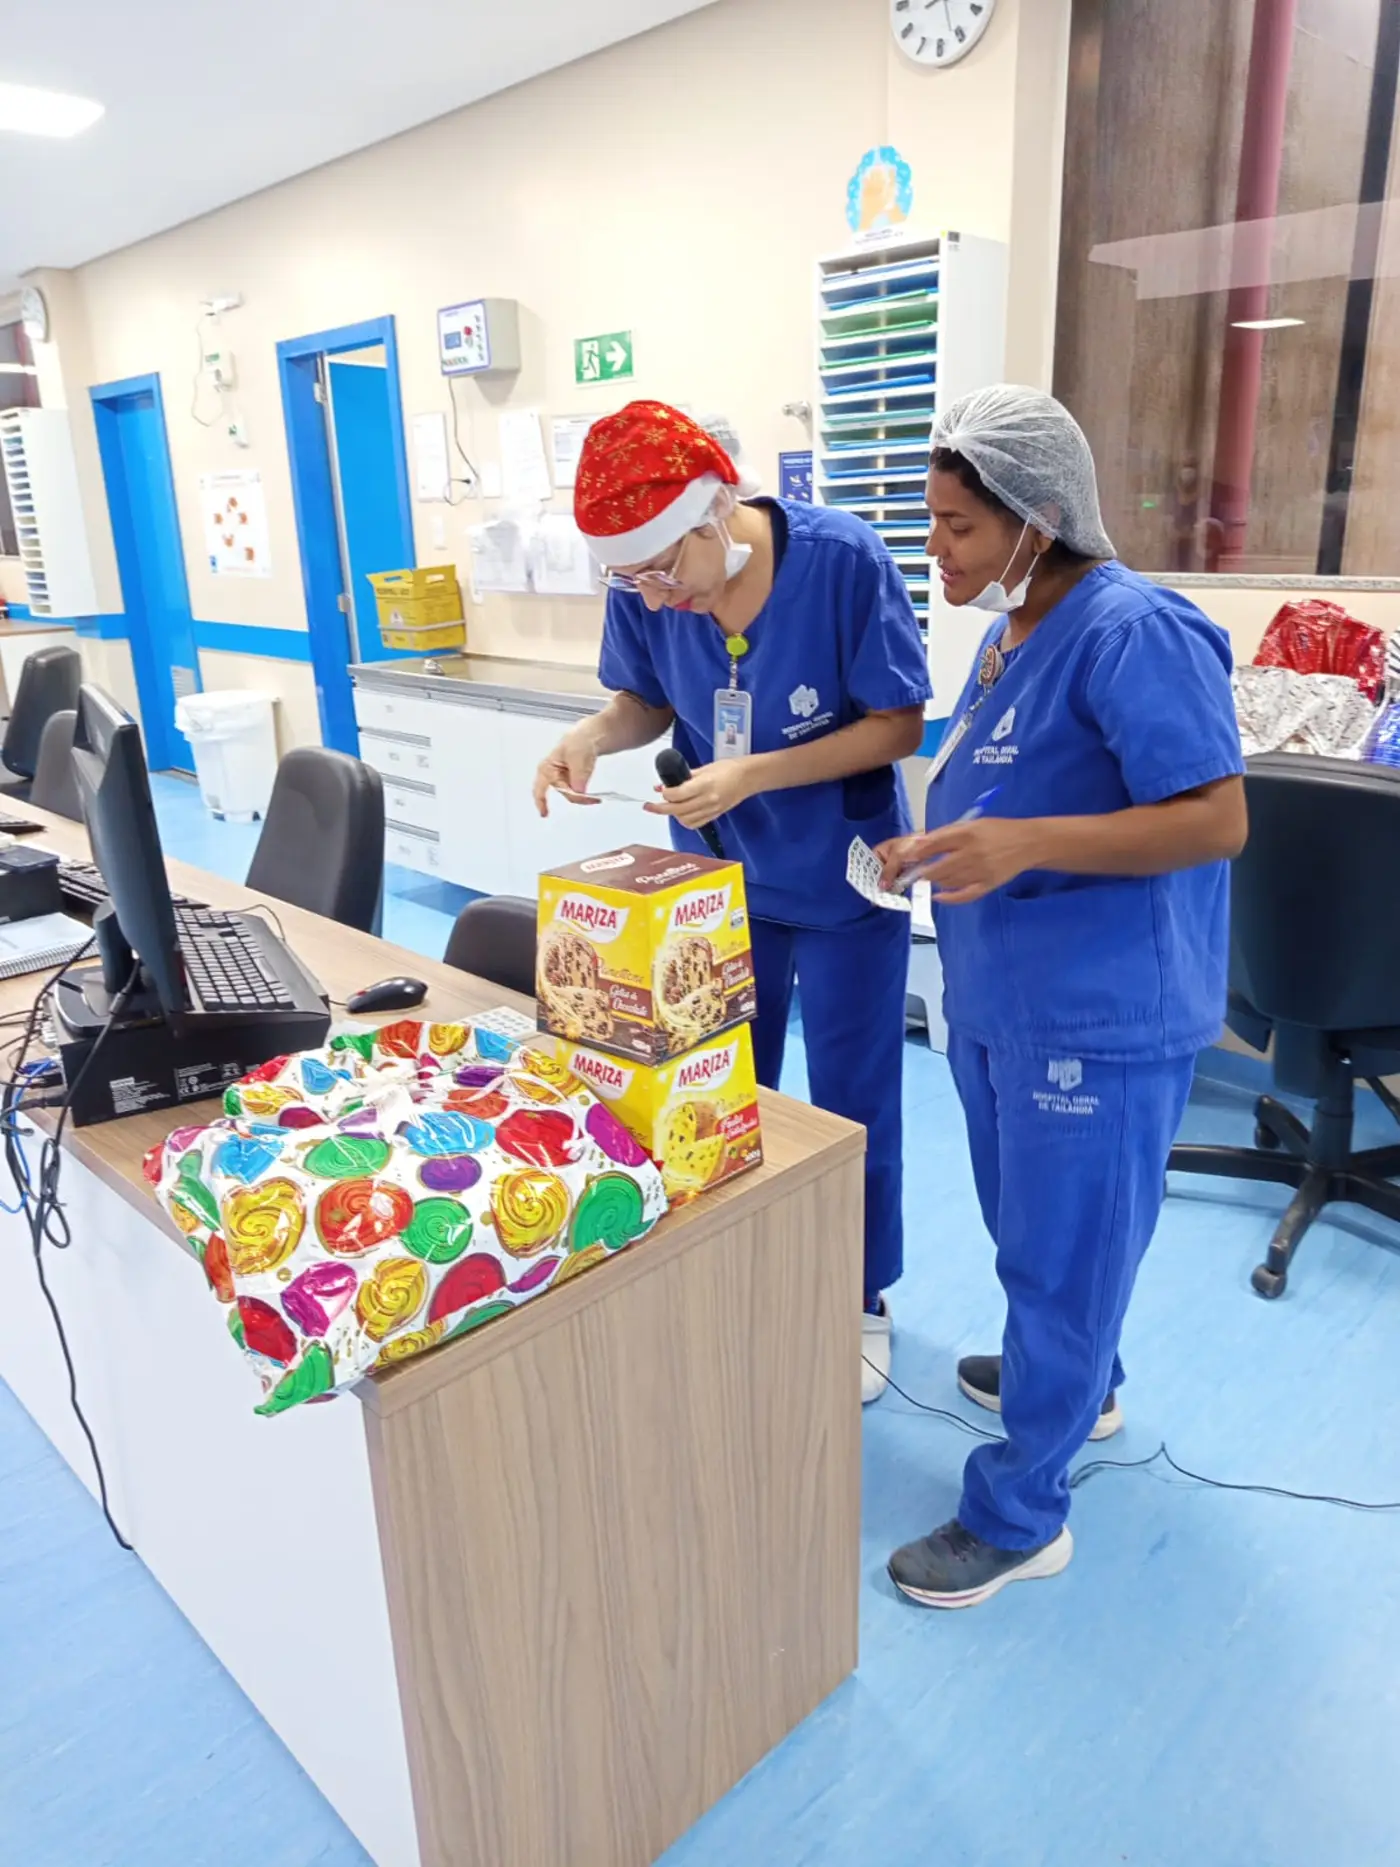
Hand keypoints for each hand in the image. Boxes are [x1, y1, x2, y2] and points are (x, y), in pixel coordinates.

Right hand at [532, 730, 599, 816]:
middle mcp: (552, 774)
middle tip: (591, 800)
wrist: (593, 735)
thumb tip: (578, 792)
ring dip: (582, 797)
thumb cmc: (579, 740)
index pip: (540, 788)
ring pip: (570, 793)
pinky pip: (576, 791)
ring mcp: (562, 777)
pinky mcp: (572, 779)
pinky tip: (592, 796)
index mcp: (546, 767)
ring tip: (595, 798)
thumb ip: (578, 776)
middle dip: (576, 797)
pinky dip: (585, 795)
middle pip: (562, 792)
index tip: (545, 814)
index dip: (541, 802)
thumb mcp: (578, 756)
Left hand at [645, 758, 754, 829]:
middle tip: (649, 806)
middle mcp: (708, 799)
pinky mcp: (715, 815)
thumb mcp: (704, 768)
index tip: (661, 790)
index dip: (666, 794)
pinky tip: (680, 813)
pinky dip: (684, 820)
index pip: (679, 794)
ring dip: (673, 814)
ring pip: (684, 819)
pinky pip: (695, 823)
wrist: (748, 777)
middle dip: (660, 809)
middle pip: (678, 810)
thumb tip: (663, 785)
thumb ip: (684, 777)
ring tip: (667, 807)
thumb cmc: (728, 768)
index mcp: (705, 784)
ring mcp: (712, 809)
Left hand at [874, 818, 1036, 904]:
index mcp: (968, 834)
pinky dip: (949, 898)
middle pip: (938, 868)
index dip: (918, 852)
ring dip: (935, 881)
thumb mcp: (972, 824)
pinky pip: (964, 896)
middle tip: (914, 872)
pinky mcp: (988, 885)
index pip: (936, 845)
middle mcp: (972, 854)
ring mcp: (980, 872)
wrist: (1028, 843)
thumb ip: (947, 833)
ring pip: (948, 882)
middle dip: (923, 871)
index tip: (906, 857)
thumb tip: (921, 843)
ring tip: (931, 876)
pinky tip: (938, 896)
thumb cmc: (997, 830)